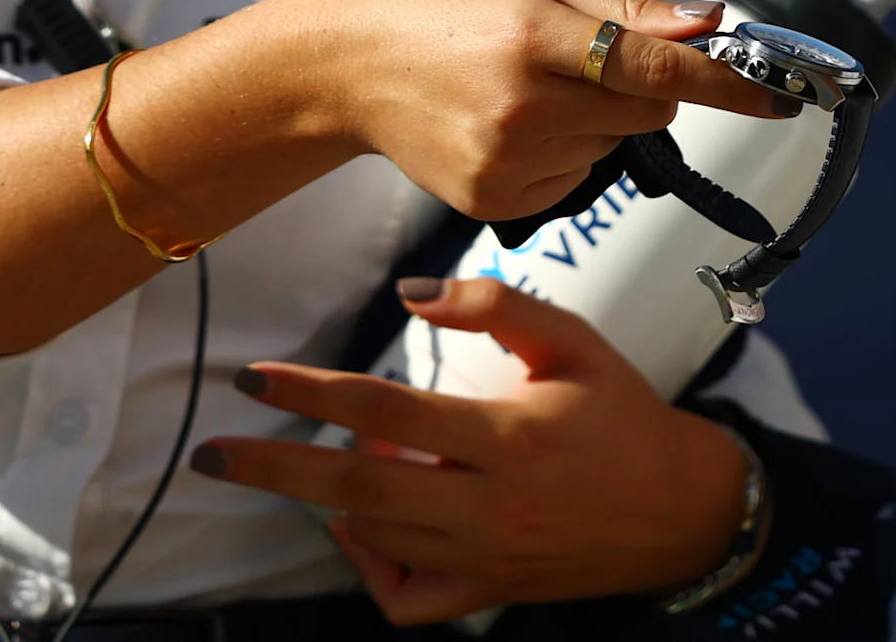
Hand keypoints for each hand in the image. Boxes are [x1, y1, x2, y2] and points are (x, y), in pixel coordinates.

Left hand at [195, 277, 751, 623]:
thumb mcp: (574, 341)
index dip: (311, 391)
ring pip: (375, 540)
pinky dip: (369, 568)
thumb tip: (409, 295)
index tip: (253, 378)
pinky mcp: (487, 593)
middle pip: (356, 488)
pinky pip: (405, 601)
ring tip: (330, 461)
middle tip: (215, 451)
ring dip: (332, 500)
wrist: (680, 508)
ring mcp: (482, 558)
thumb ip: (495, 305)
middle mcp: (487, 505)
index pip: (385, 412)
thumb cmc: (624, 414)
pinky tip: (365, 527)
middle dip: (274, 468)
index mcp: (508, 436)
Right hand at [298, 0, 794, 225]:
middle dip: (642, 87)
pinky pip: (577, 178)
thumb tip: (710, 27)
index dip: (728, 83)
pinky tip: (508, 122)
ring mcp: (508, 164)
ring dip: (595, 119)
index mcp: (536, 39)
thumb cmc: (446, 5)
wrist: (345, 66)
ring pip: (614, 145)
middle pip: (649, 111)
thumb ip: (625, 11)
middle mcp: (524, 109)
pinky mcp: (495, 202)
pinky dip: (564, 151)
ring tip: (520, 85)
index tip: (784, 96)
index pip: (657, 69)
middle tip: (582, 57)